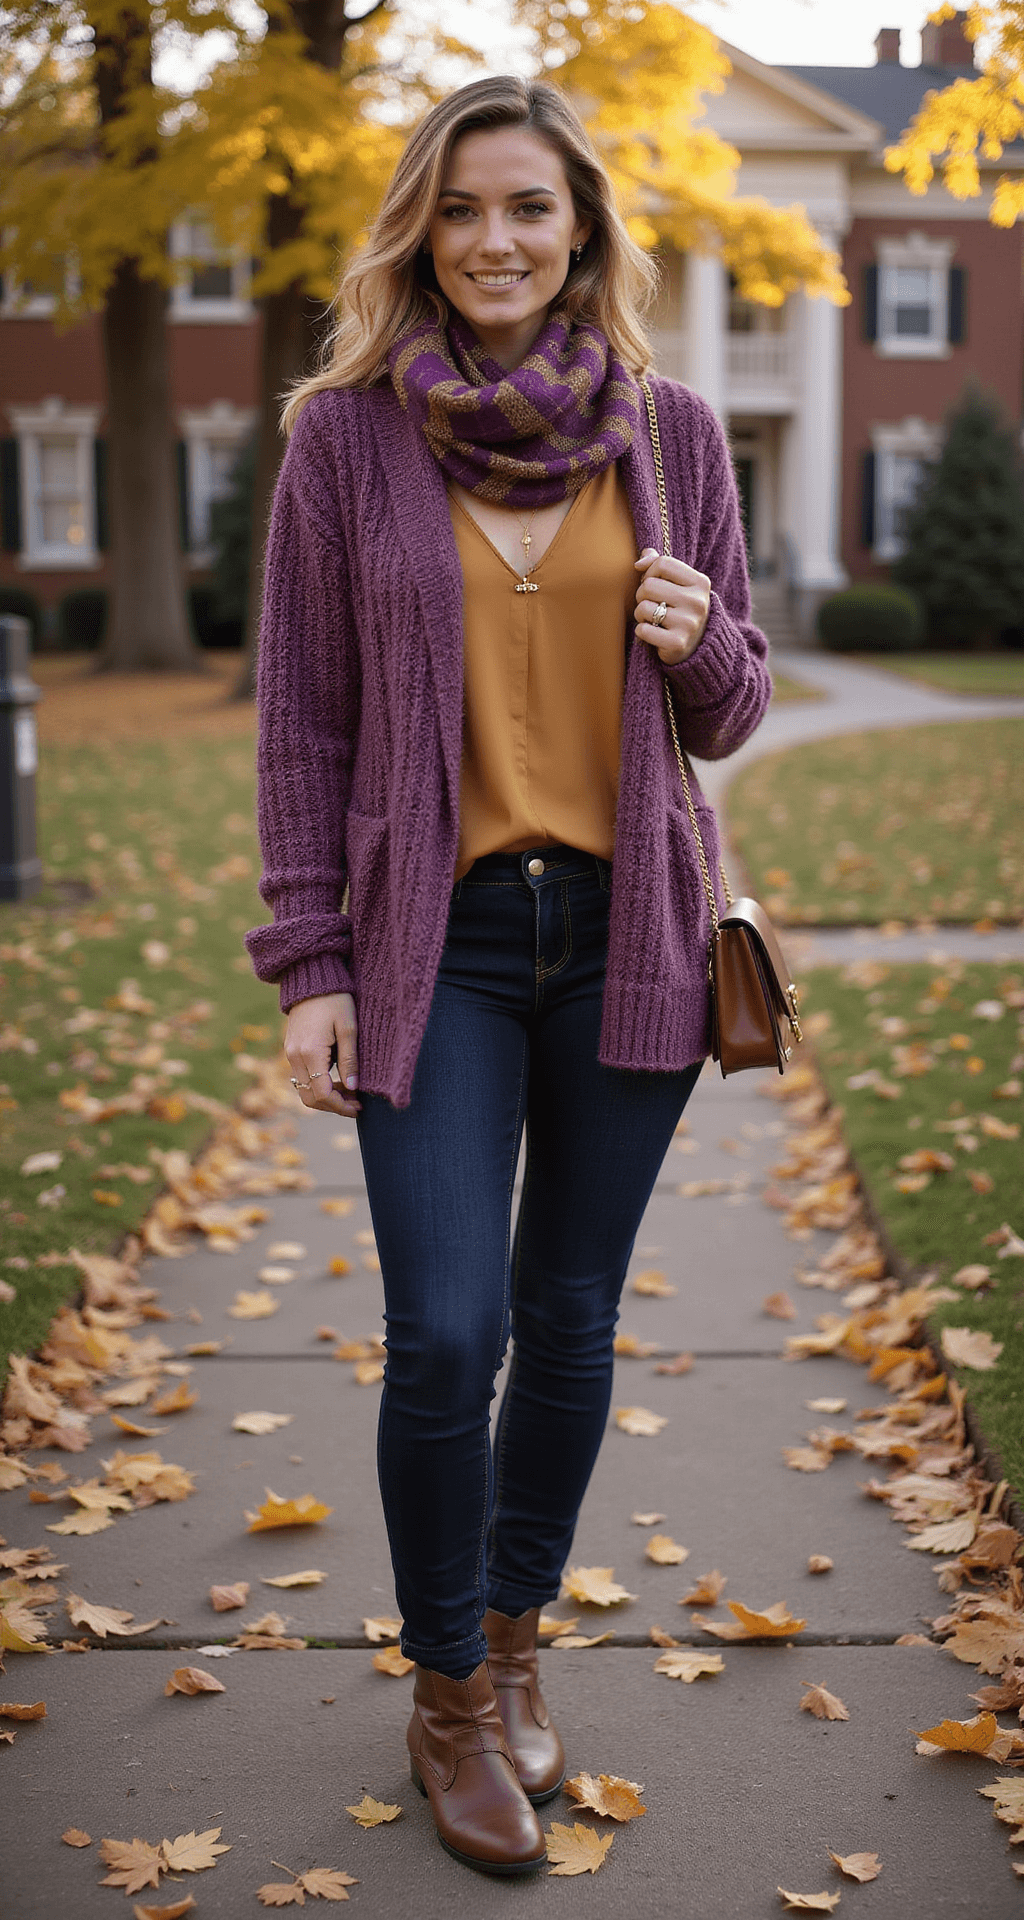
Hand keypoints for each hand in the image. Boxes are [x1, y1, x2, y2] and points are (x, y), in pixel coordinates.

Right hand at [284, 992, 359, 1117]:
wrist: (312, 979)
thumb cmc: (335, 999)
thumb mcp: (349, 1028)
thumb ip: (350, 1060)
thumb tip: (353, 1088)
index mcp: (310, 1052)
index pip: (322, 1094)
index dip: (340, 1106)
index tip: (359, 1106)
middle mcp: (295, 1056)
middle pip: (309, 1098)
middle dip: (333, 1106)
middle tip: (356, 1103)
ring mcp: (290, 1053)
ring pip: (304, 1089)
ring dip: (326, 1096)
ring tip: (350, 1092)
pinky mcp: (291, 1049)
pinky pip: (302, 1076)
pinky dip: (318, 1084)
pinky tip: (337, 1078)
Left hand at [634, 548, 710, 664]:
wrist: (695, 645)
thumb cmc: (680, 607)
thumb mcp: (676, 583)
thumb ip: (658, 564)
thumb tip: (638, 563)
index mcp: (700, 582)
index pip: (662, 563)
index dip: (650, 572)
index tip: (655, 583)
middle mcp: (698, 602)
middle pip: (648, 585)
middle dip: (642, 595)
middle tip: (652, 604)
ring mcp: (689, 624)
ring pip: (643, 607)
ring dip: (640, 614)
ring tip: (653, 619)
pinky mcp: (677, 643)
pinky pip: (643, 630)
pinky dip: (642, 632)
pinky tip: (654, 633)